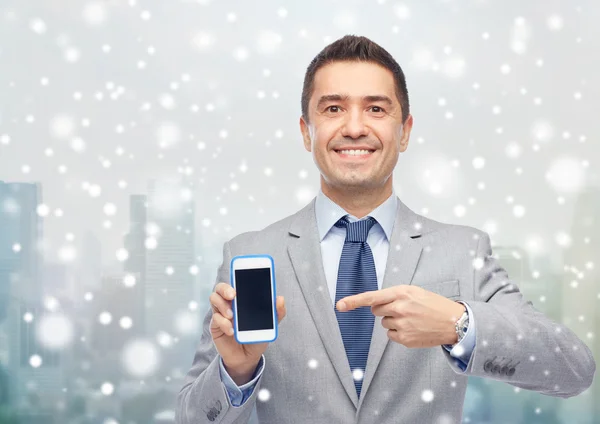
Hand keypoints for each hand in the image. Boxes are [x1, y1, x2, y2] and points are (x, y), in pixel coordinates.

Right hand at [209, 282, 285, 383]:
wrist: (247, 358)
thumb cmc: (256, 337)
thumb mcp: (269, 325)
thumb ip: (276, 312)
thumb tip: (280, 298)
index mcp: (242, 299)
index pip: (236, 283)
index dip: (236, 276)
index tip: (241, 277)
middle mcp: (229, 303)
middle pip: (220, 288)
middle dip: (225, 289)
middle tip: (233, 295)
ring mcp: (221, 313)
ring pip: (214, 299)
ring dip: (222, 305)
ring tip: (232, 316)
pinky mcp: (216, 325)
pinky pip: (215, 318)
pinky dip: (223, 323)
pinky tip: (231, 331)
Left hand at [336, 285, 464, 347]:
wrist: (453, 321)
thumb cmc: (432, 304)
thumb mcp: (414, 291)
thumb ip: (393, 295)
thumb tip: (374, 304)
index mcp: (401, 293)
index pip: (372, 297)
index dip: (353, 301)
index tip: (339, 306)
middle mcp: (399, 308)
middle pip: (375, 311)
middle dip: (383, 309)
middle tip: (401, 309)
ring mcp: (402, 325)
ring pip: (384, 323)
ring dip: (393, 321)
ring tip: (412, 319)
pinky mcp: (405, 339)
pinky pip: (391, 335)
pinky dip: (398, 332)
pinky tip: (413, 329)